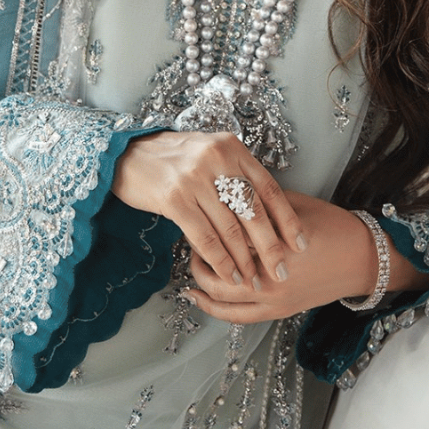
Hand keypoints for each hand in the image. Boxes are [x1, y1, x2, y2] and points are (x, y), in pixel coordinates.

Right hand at [112, 130, 305, 288]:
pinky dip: (220, 260)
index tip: (300, 243)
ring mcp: (195, 179)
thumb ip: (236, 172)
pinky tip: (229, 274)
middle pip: (253, 211)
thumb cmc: (173, 158)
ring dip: (245, 260)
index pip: (268, 188)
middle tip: (282, 270)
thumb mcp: (210, 154)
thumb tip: (265, 208)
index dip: (287, 219)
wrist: (128, 154)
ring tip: (254, 279)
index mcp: (231, 149)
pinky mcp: (174, 199)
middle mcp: (217, 161)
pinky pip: (204, 237)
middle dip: (270, 247)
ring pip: (230, 228)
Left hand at [184, 192, 376, 322]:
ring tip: (190, 261)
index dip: (207, 220)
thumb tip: (226, 190)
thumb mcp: (295, 205)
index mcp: (274, 244)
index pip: (226, 234)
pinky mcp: (278, 312)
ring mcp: (273, 300)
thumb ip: (260, 202)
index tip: (195, 207)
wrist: (363, 260)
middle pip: (217, 267)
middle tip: (189, 233)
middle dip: (198, 251)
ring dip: (200, 279)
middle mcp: (270, 277)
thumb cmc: (333, 227)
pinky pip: (235, 317)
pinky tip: (195, 295)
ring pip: (220, 296)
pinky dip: (211, 308)